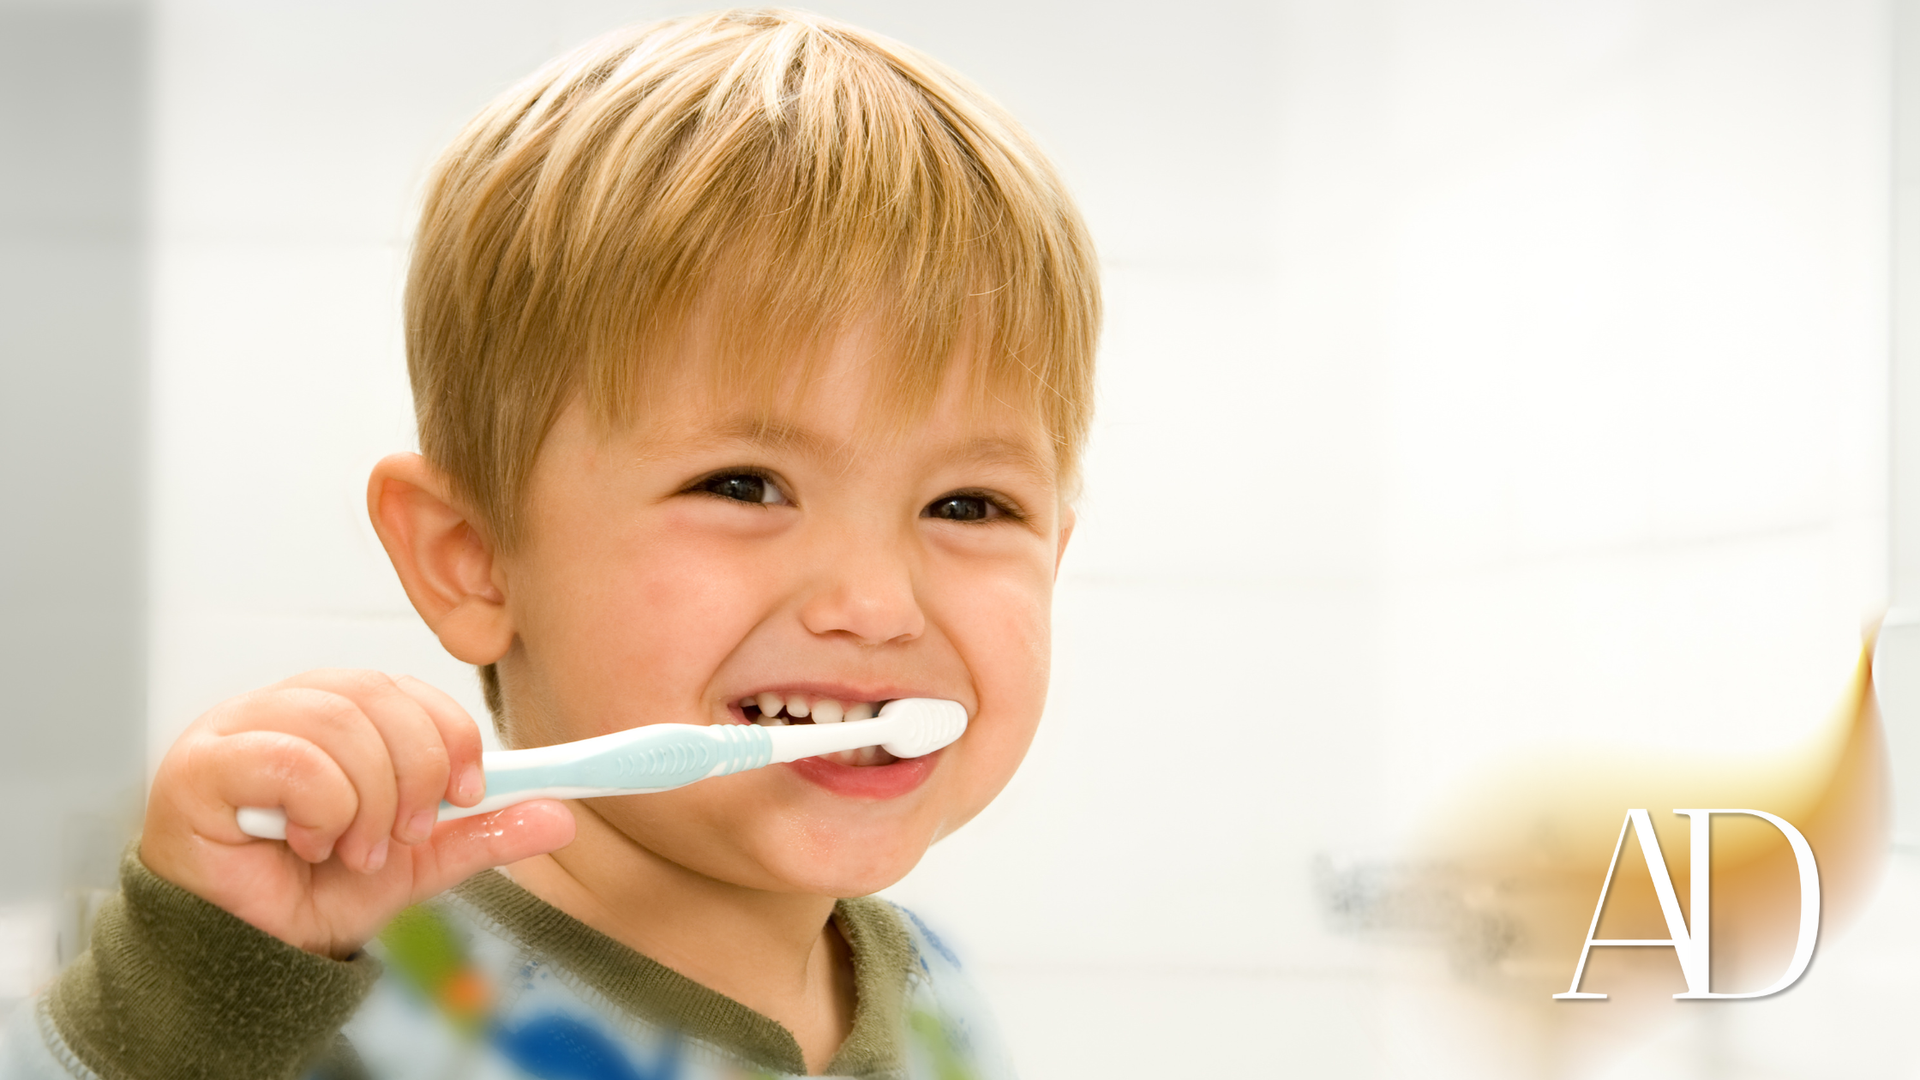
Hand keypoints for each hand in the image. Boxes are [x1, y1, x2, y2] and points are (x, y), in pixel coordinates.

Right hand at [141, 669, 574, 957]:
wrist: (243, 953)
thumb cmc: (310, 893)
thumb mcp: (413, 863)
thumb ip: (479, 833)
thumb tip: (561, 816)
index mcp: (334, 712)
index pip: (406, 689)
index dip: (451, 734)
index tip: (470, 793)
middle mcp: (284, 706)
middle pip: (378, 696)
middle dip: (416, 773)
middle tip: (406, 834)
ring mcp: (236, 727)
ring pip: (339, 723)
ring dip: (369, 801)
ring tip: (353, 850)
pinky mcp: (201, 764)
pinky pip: (291, 758)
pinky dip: (322, 808)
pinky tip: (306, 843)